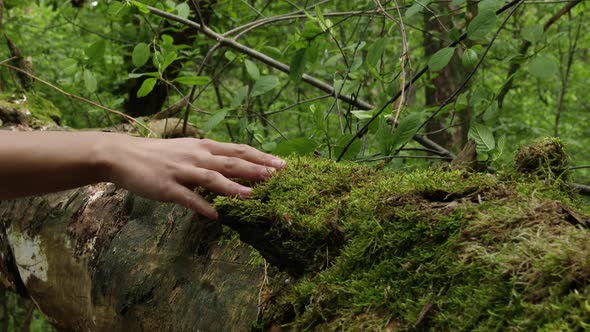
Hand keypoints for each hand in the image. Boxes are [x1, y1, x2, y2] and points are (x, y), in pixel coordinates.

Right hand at [104, 136, 285, 219]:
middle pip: (230, 161)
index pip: (239, 150)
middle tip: (277, 175)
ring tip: (251, 195)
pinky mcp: (167, 187)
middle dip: (255, 168)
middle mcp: (197, 156)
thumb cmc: (161, 155)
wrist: (124, 155)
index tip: (282, 164)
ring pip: (211, 178)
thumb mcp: (189, 151)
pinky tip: (215, 216)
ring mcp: (182, 171)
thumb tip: (237, 167)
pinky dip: (201, 206)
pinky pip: (187, 198)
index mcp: (204, 147)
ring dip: (232, 187)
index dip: (261, 157)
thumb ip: (212, 159)